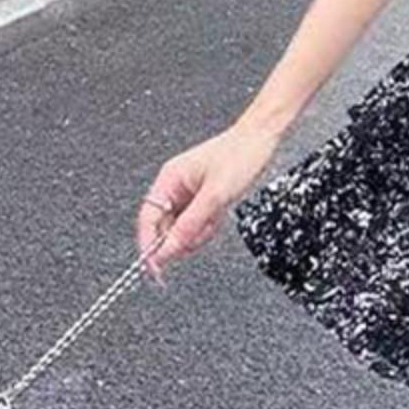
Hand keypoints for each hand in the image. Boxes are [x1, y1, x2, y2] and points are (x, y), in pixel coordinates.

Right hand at [136, 122, 282, 284]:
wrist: (261, 139)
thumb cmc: (239, 155)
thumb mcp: (215, 196)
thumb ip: (190, 225)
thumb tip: (167, 250)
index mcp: (168, 180)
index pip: (147, 220)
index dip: (149, 246)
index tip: (156, 269)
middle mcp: (174, 187)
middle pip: (165, 228)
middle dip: (184, 237)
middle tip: (202, 231)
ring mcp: (188, 194)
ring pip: (184, 229)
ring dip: (199, 231)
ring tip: (216, 216)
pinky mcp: (203, 199)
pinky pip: (199, 224)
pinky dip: (209, 226)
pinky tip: (220, 214)